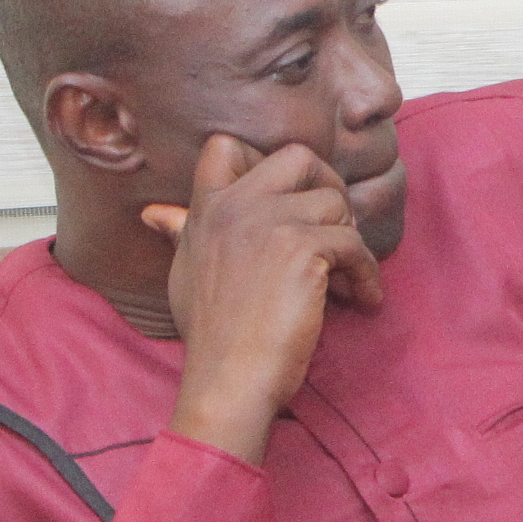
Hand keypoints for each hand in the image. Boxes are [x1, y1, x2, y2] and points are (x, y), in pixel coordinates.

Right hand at [142, 134, 384, 462]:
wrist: (228, 376)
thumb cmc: (212, 333)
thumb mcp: (185, 272)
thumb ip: (180, 233)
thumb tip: (155, 214)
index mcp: (206, 208)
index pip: (225, 146)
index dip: (265, 158)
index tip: (288, 195)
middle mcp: (235, 206)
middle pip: (297, 156)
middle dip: (327, 184)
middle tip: (335, 226)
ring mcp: (269, 223)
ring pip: (336, 202)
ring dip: (351, 240)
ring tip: (346, 278)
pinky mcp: (303, 249)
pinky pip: (355, 243)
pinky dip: (367, 273)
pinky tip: (363, 299)